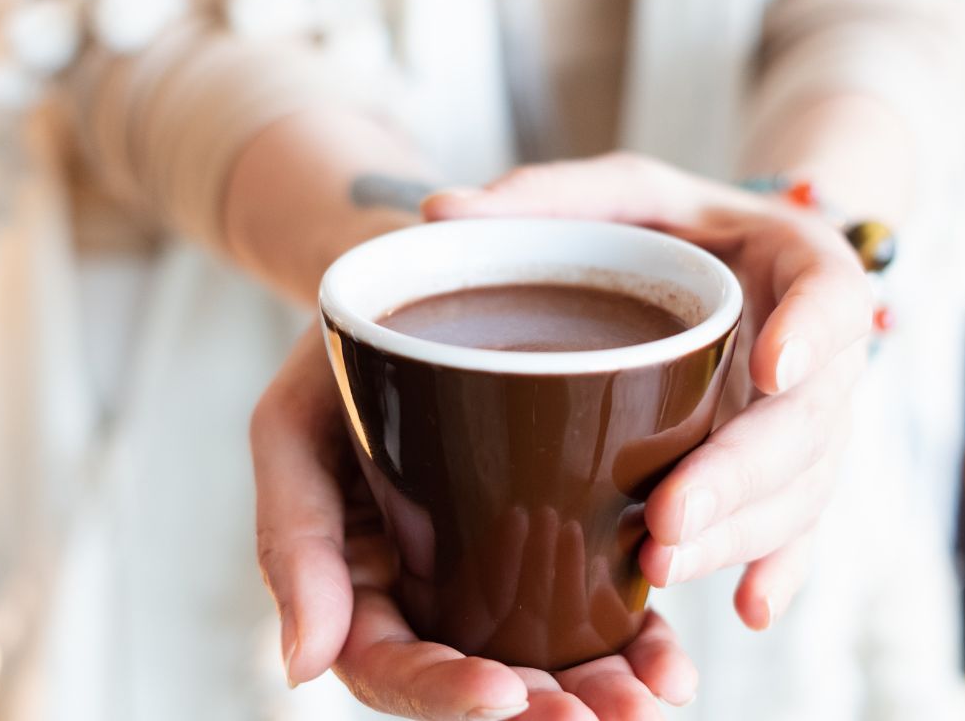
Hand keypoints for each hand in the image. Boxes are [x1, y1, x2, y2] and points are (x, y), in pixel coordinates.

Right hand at [251, 326, 698, 718]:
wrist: (410, 287)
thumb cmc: (340, 357)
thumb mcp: (293, 426)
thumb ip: (292, 539)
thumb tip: (300, 668)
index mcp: (359, 588)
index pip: (390, 666)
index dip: (443, 692)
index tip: (504, 692)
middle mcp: (431, 595)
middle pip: (482, 678)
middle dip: (543, 709)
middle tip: (606, 718)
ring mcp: (496, 573)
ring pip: (547, 658)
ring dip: (601, 690)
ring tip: (656, 701)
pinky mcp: (556, 540)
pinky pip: (596, 608)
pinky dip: (636, 644)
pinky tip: (672, 669)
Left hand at [423, 152, 872, 629]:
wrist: (743, 262)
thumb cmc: (678, 224)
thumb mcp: (625, 193)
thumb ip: (546, 198)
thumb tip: (437, 212)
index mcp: (799, 265)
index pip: (831, 297)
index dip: (812, 333)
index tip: (772, 366)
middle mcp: (820, 353)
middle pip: (807, 422)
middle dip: (739, 474)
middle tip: (667, 511)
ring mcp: (813, 420)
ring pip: (800, 488)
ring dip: (738, 534)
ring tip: (662, 563)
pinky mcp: (794, 472)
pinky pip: (799, 528)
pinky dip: (779, 569)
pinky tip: (749, 608)